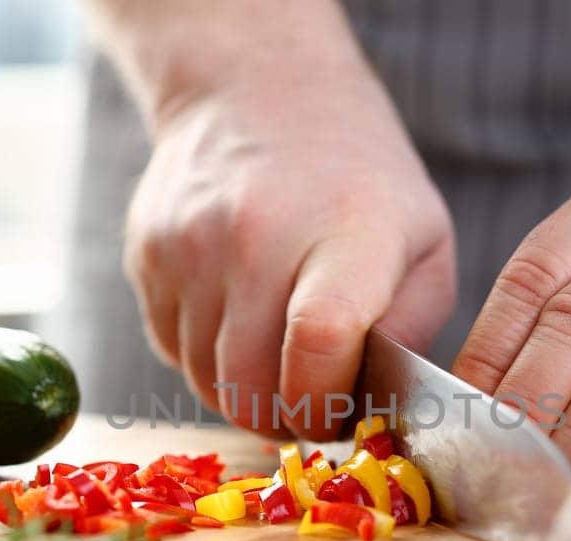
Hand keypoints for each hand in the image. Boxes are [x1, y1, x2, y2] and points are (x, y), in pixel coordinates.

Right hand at [124, 69, 454, 437]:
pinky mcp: (146, 256)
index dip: (326, 404)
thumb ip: (413, 330)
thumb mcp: (424, 241)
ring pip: (206, 381)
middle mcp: (254, 236)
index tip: (341, 411)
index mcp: (343, 234)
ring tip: (280, 360)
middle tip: (312, 404)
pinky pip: (173, 351)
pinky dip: (208, 359)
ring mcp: (189, 245)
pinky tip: (240, 321)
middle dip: (286, 418)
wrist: (256, 91)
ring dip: (245, 393)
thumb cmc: (358, 181)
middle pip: (251, 385)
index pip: (318, 345)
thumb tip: (378, 406)